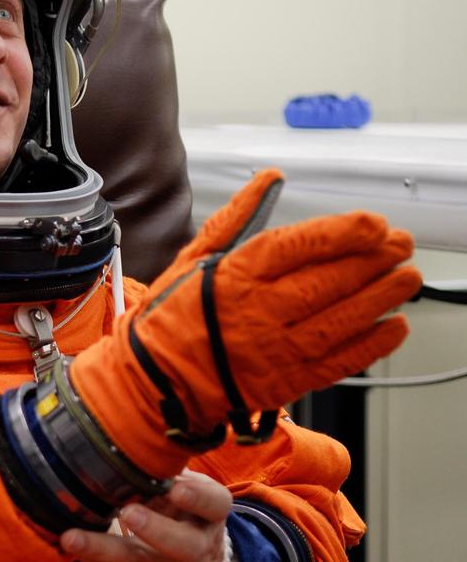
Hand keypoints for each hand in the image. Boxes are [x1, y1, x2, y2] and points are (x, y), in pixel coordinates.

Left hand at [60, 470, 231, 561]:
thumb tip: (129, 452)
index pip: (213, 504)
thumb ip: (166, 475)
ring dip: (102, 552)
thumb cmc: (185, 512)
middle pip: (182, 545)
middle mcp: (200, 549)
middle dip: (153, 530)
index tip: (175, 489)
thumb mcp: (187, 489)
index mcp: (212, 514)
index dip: (197, 498)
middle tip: (127, 513)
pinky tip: (74, 549)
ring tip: (72, 538)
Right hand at [70, 169, 421, 475]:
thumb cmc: (171, 318)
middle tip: (401, 245)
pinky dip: (371, 345)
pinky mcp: (285, 382)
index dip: (342, 233)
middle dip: (373, 260)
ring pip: (340, 320)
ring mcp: (274, 350)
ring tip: (407, 278)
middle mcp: (257, 313)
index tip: (373, 224)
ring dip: (381, 298)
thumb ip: (237, 217)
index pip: (299, 246)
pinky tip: (393, 326)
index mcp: (235, 277)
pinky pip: (337, 362)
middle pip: (328, 281)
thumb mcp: (195, 256)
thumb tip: (268, 179)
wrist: (155, 381)